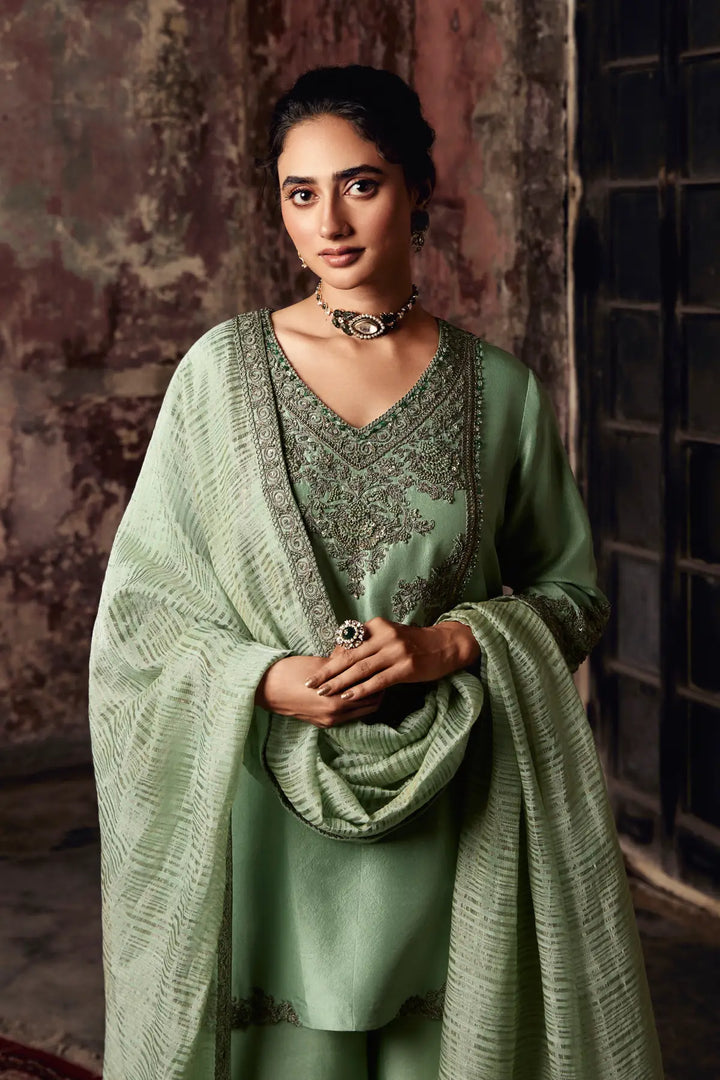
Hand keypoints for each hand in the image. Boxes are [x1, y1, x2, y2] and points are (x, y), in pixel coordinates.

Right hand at [254, 654, 384, 728]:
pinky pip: (346, 716)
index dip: (380, 679)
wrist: (263, 687)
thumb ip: (343, 664)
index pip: (372, 693)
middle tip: (381, 674)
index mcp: (337, 701)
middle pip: (370, 706)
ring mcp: (328, 721)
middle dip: (377, 690)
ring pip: (359, 712)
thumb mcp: (320, 665)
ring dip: (365, 698)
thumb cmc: (289, 671)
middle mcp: (335, 715)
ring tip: (369, 681)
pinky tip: (352, 690)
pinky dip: (353, 704)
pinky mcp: (321, 723)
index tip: (384, 667)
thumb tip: (360, 656)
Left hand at [304, 617, 480, 702]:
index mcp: (378, 625)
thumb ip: (368, 642)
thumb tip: (341, 653)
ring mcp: (396, 652)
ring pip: (361, 669)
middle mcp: (385, 636)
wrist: (445, 645)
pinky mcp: (406, 668)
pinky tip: (348, 697)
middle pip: (349, 656)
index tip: (316, 670)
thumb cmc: (413, 642)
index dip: (331, 658)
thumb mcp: (390, 635)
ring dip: (340, 682)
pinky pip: (378, 681)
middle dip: (328, 671)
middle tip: (310, 682)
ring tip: (323, 692)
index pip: (348, 643)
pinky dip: (361, 690)